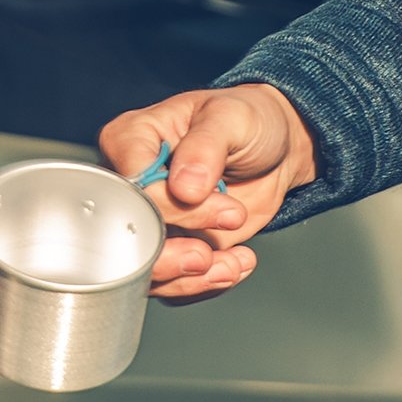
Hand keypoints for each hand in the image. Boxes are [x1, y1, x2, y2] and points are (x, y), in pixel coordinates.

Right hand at [97, 84, 318, 304]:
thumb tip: (184, 187)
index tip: (214, 202)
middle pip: (126, 236)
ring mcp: (150, 221)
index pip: (127, 188)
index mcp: (129, 140)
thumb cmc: (245, 121)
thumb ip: (205, 147)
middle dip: (172, 252)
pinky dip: (206, 283)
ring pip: (145, 269)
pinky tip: (235, 264)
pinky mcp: (173, 248)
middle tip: (216, 240)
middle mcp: (131, 185)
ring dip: (191, 276)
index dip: (166, 206)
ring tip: (231, 263)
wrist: (275, 151)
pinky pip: (174, 283)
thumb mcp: (231, 118)